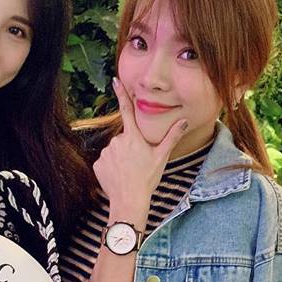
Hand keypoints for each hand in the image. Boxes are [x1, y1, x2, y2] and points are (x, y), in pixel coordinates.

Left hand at [93, 78, 187, 215]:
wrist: (129, 201)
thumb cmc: (147, 179)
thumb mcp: (162, 157)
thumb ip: (172, 137)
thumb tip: (184, 121)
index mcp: (133, 137)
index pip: (127, 110)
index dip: (121, 94)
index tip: (115, 81)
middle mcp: (117, 141)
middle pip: (124, 138)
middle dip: (129, 147)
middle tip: (138, 163)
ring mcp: (106, 153)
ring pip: (114, 151)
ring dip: (120, 158)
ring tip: (129, 172)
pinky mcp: (98, 164)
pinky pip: (105, 162)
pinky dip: (111, 168)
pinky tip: (119, 176)